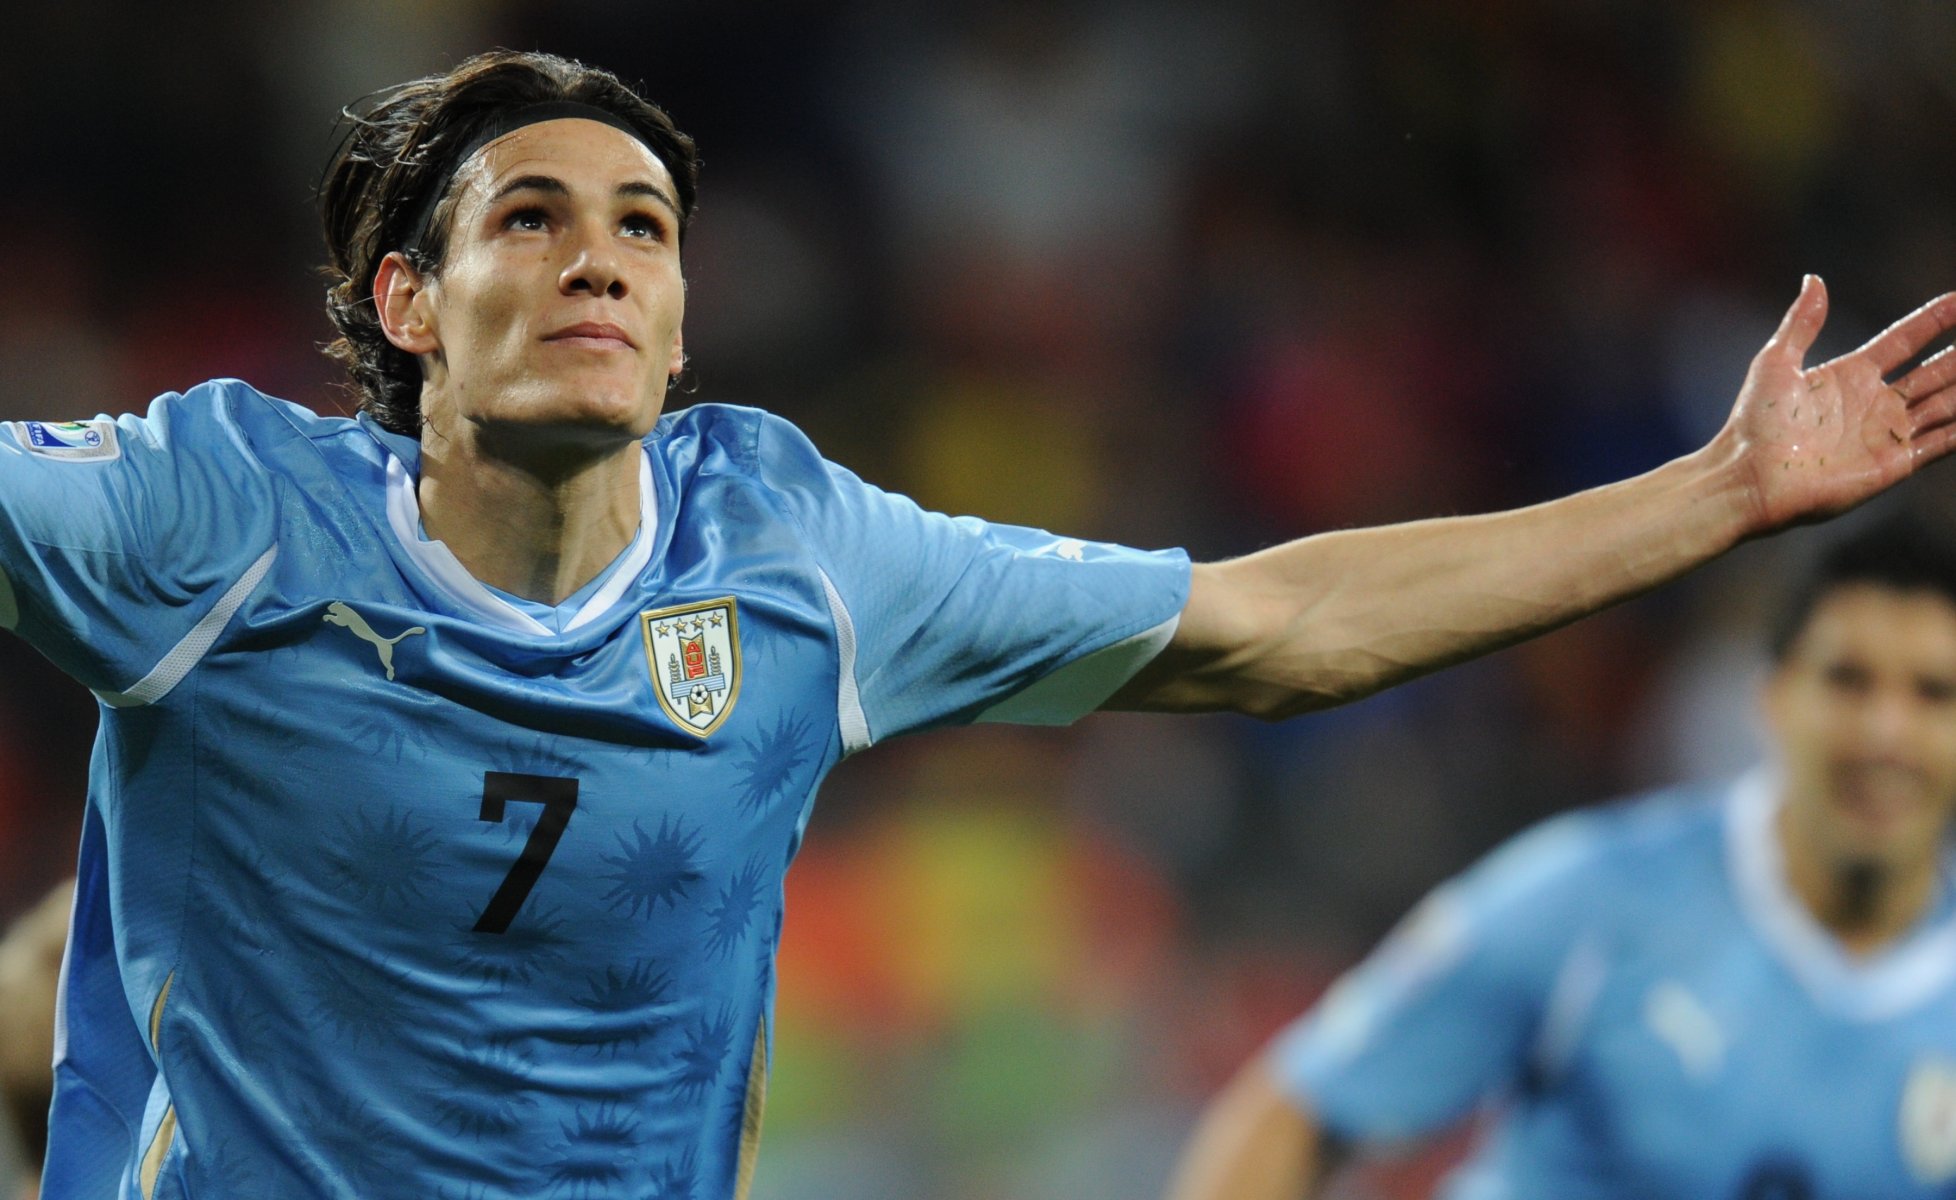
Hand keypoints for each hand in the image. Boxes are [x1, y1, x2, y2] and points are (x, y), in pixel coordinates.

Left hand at [1722, 276, 1955, 531]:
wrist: (1750, 478)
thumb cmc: (1755, 423)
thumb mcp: (1776, 363)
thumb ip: (1801, 323)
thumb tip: (1814, 279)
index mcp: (1850, 374)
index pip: (1904, 340)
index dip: (1933, 320)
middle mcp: (1874, 402)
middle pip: (1934, 372)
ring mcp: (1886, 433)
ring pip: (1946, 404)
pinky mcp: (1894, 464)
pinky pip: (1942, 443)